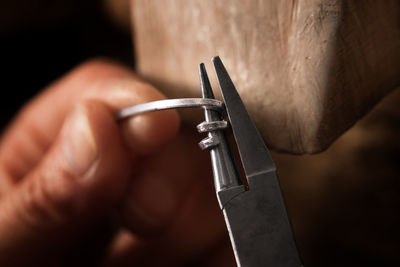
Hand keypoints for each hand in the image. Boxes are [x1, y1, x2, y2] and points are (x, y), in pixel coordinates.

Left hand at [0, 60, 235, 265]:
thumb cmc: (13, 264)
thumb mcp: (3, 246)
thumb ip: (44, 195)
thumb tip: (98, 127)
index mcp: (55, 150)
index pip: (104, 91)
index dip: (135, 101)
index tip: (153, 131)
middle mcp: (116, 171)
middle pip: (172, 133)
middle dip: (167, 175)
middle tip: (141, 222)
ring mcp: (161, 207)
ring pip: (213, 182)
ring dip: (186, 226)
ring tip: (143, 263)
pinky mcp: (195, 243)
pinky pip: (231, 233)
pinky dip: (215, 253)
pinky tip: (177, 266)